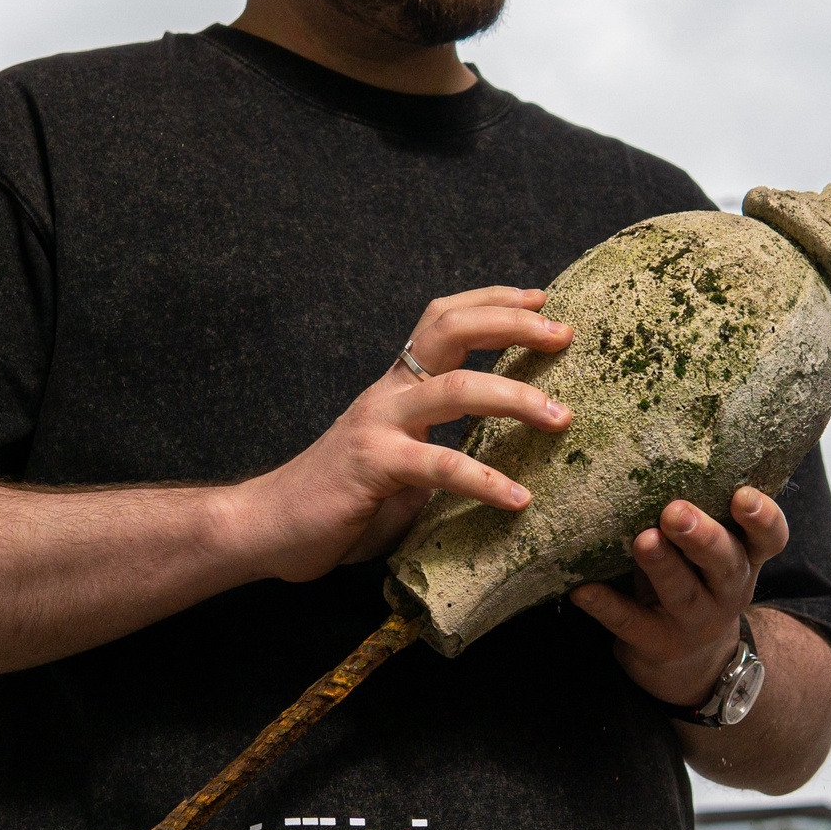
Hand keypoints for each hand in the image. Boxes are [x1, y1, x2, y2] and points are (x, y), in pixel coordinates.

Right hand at [223, 288, 575, 582]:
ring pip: (456, 390)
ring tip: (561, 418)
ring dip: (516, 398)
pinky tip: (518, 499)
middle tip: (564, 336)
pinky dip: (484, 480)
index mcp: (396, 387)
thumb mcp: (401, 463)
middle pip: (452, 331)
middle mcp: (388, 394)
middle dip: (513, 325)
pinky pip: (438, 464)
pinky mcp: (373, 466)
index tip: (542, 302)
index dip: (492, 302)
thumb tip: (508, 460)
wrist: (266, 527)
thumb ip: (441, 448)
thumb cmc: (339, 501)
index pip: (443, 320)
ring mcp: (378, 425)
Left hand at [571, 488, 790, 707]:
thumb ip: (698, 514)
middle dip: (702, 536)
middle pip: (725, 562)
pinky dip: (606, 605)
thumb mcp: (711, 552)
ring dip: (663, 566)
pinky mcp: (657, 642)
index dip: (763, 518)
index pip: (769, 537)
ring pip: (682, 593)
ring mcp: (695, 621)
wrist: (694, 664)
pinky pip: (630, 622)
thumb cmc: (697, 581)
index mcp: (745, 558)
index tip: (742, 496)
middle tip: (676, 511)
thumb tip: (652, 452)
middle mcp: (728, 590)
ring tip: (643, 541)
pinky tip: (582, 590)